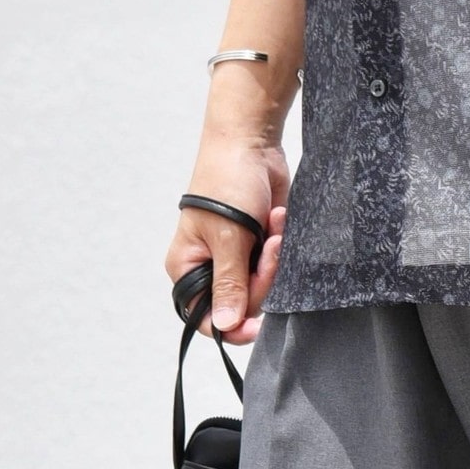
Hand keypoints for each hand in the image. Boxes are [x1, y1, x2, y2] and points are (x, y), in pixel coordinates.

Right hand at [164, 139, 290, 344]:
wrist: (252, 143)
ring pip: (262, 283)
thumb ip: (229, 282)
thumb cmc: (227, 181)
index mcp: (189, 267)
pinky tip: (278, 219)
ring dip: (273, 258)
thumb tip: (225, 325)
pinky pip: (275, 263)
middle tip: (270, 246)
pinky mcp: (260, 242)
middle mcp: (210, 266)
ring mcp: (237, 254)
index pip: (206, 316)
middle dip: (262, 277)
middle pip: (241, 301)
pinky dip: (280, 244)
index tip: (257, 326)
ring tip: (274, 225)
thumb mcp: (228, 235)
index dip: (232, 325)